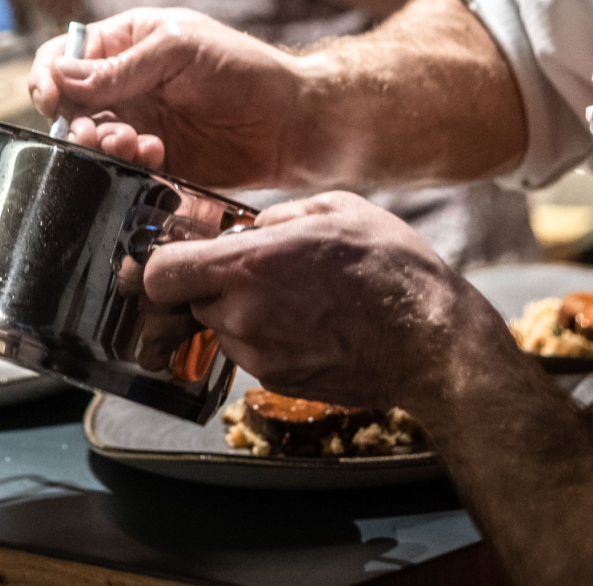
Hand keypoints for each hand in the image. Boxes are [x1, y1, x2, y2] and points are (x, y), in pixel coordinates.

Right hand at [26, 8, 303, 186]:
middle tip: (97, 132)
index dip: (49, 76)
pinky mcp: (154, 160)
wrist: (291, 122)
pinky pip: (120, 167)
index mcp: (127, 42)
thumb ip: (121, 65)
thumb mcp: (179, 49)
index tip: (51, 97)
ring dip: (101, 145)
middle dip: (75, 121)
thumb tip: (61, 74)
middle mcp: (125, 84)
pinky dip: (127, 165)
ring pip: (92, 139)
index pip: (65, 56)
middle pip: (69, 104)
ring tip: (132, 145)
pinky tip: (156, 157)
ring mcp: (139, 123)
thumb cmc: (244, 69)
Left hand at [142, 192, 516, 413]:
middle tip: (261, 272)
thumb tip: (246, 229)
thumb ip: (275, 216)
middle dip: (214, 284)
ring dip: (242, 312)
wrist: (433, 342)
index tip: (177, 258)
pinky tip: (310, 324)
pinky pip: (250, 352)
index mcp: (250, 265)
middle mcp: (245, 315)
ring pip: (222, 326)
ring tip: (298, 298)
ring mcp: (259, 355)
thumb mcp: (334, 209)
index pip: (160, 274)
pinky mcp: (276, 382)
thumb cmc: (391, 269)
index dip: (160, 266)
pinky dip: (267, 338)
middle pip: (191, 300)